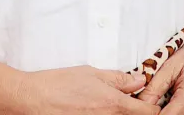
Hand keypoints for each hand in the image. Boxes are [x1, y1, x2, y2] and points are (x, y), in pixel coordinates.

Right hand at [11, 66, 161, 114]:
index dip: (151, 105)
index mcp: (116, 105)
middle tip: (125, 101)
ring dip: (117, 114)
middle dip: (134, 111)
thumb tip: (139, 80)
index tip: (145, 100)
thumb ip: (118, 79)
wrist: (31, 101)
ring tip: (101, 105)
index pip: (150, 112)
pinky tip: (91, 111)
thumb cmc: (58, 85)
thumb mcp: (90, 73)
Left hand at [135, 33, 183, 113]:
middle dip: (159, 113)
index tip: (144, 105)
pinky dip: (181, 114)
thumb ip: (154, 87)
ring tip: (166, 101)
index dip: (150, 113)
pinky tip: (176, 103)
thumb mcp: (172, 65)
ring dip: (170, 113)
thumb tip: (139, 102)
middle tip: (153, 102)